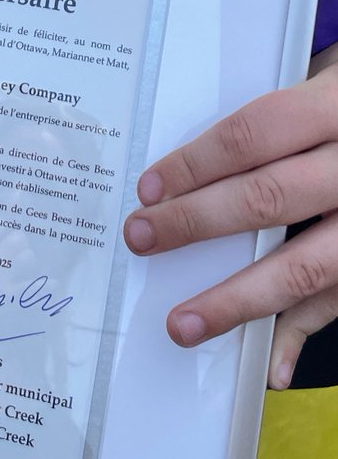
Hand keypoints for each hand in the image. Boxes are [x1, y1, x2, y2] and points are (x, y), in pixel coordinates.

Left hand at [124, 50, 337, 389]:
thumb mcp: (324, 92)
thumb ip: (271, 127)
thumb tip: (183, 174)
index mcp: (337, 107)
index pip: (255, 134)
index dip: (197, 163)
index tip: (150, 188)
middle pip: (270, 197)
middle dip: (197, 222)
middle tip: (141, 237)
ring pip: (306, 267)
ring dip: (238, 300)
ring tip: (182, 324)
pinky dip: (300, 336)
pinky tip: (267, 365)